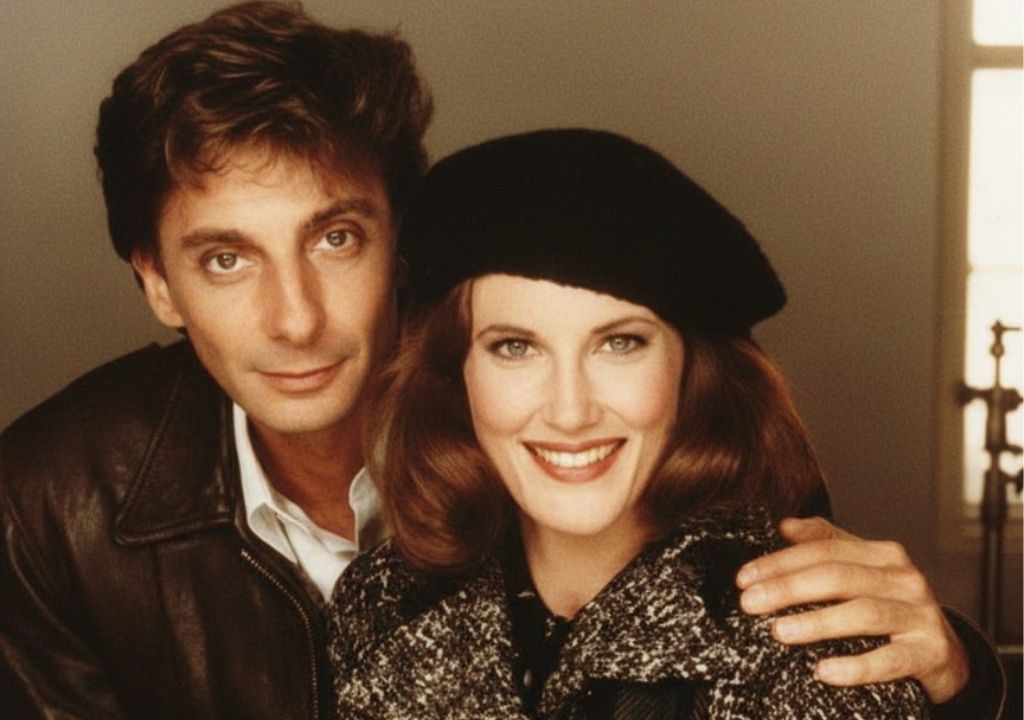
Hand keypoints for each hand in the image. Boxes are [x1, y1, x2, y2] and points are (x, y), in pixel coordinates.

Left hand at [735, 516, 969, 703]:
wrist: (946, 654)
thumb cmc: (892, 607)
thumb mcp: (863, 572)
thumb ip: (827, 544)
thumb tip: (785, 526)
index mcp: (883, 554)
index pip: (823, 549)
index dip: (780, 562)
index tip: (744, 578)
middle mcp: (904, 579)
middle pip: (838, 576)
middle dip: (788, 588)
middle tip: (750, 603)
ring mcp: (920, 615)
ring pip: (863, 613)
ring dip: (817, 623)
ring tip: (779, 632)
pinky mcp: (931, 652)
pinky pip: (891, 659)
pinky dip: (856, 666)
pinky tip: (824, 671)